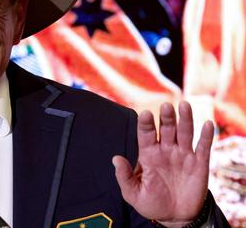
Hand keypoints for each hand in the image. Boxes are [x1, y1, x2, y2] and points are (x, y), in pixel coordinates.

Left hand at [112, 102, 213, 226]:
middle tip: (166, 106)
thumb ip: (124, 176)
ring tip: (184, 105)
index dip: (145, 124)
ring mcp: (183, 155)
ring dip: (185, 119)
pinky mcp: (199, 164)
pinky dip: (206, 136)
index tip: (145, 114)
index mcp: (148, 155)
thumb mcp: (133, 194)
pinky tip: (207, 124)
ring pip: (185, 133)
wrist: (174, 217)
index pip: (145, 134)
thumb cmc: (151, 203)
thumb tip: (115, 159)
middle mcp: (166, 151)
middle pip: (166, 129)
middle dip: (166, 117)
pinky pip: (203, 147)